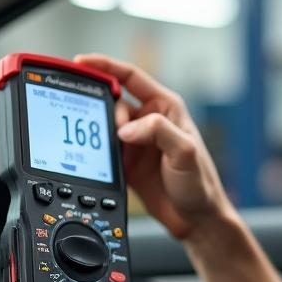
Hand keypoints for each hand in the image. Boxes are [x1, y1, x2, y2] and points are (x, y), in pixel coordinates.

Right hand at [74, 53, 232, 240]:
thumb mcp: (185, 152)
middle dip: (104, 110)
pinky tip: (101, 161)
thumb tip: (125, 128)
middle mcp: (150, 121)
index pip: (130, 77)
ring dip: (101, 135)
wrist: (197, 219)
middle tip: (111, 132)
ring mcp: (137, 142)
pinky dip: (98, 152)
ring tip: (112, 152)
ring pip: (106, 126)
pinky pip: (104, 149)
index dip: (105, 66)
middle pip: (114, 102)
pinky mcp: (127, 162)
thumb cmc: (200, 183)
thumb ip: (158, 131)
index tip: (81, 62)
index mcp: (165, 107)